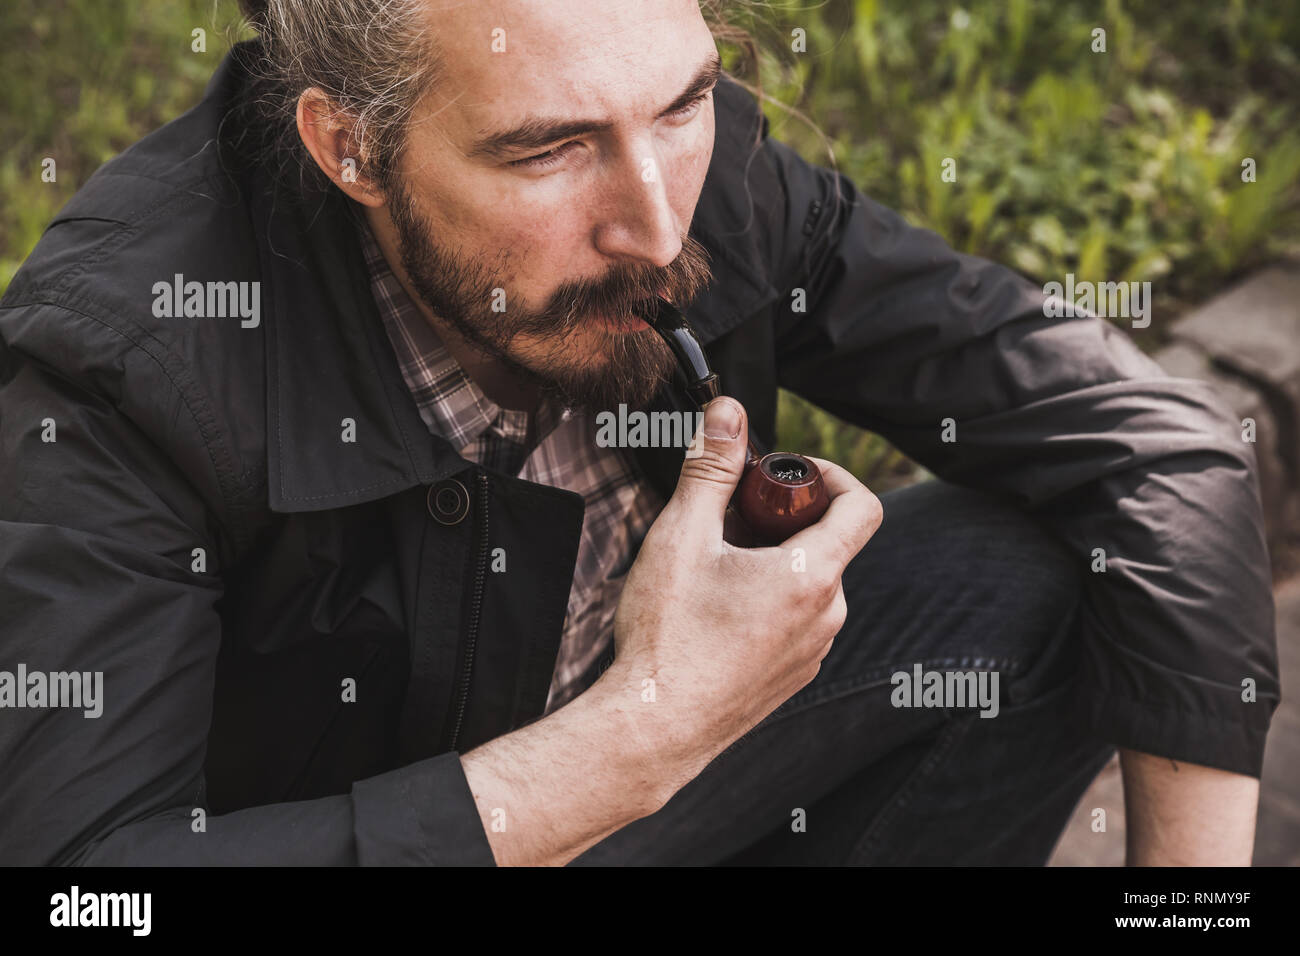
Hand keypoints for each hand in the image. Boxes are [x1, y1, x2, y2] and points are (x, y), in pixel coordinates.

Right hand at [603, 396, 882, 795]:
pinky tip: (715, 609)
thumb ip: (710, 468)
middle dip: (783, 518)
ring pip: (809, 583)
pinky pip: (795, 620)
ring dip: (773, 560)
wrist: (653, 727)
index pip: (863, 506)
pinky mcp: (791, 677)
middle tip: (727, 518)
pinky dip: (767, 599)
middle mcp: (826, 616)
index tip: (788, 474)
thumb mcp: (682, 536)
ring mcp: (811, 652)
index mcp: (811, 576)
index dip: (831, 475)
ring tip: (714, 566)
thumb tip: (728, 412)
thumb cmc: (667, 636)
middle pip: (828, 542)